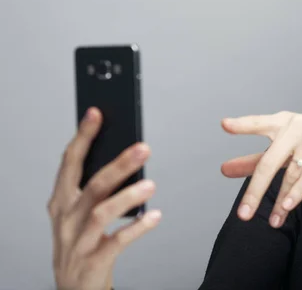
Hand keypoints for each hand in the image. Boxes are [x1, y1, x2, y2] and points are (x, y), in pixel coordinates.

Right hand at [47, 107, 161, 289]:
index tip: (97, 113)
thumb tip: (125, 154)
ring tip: (151, 185)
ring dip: (128, 196)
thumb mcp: (80, 211)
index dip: (84, 136)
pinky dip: (137, 227)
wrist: (73, 287)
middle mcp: (66, 217)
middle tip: (143, 148)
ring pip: (102, 212)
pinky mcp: (93, 260)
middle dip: (118, 164)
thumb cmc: (81, 241)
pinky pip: (116, 241)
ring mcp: (77, 240)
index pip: (70, 162)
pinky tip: (155, 216)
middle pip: (92, 184)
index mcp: (61, 199)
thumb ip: (95, 185)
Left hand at [220, 111, 301, 227]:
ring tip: (273, 220)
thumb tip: (224, 170)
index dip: (242, 125)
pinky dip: (299, 191)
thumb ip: (254, 159)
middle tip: (244, 214)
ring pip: (292, 172)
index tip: (225, 125)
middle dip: (256, 190)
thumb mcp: (283, 149)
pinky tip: (288, 205)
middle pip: (270, 161)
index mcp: (281, 122)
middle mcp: (297, 124)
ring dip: (281, 198)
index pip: (259, 123)